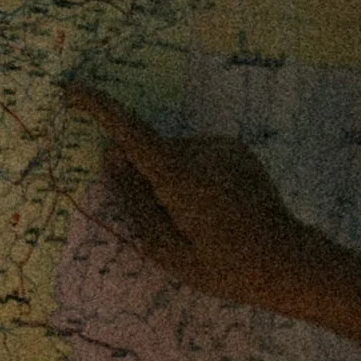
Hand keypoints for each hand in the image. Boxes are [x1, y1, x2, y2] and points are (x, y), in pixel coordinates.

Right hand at [63, 85, 326, 314]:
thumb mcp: (168, 252)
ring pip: (174, 156)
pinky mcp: (237, 149)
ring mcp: (224, 148)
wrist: (288, 262)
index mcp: (183, 179)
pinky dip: (192, 178)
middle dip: (146, 181)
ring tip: (200, 222)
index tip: (73, 91)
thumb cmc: (226, 269)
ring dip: (172, 183)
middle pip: (152, 154)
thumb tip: (111, 158)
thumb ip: (134, 203)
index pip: (132, 134)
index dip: (100, 110)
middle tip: (173, 226)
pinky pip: (196, 157)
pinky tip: (216, 209)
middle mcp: (204, 152)